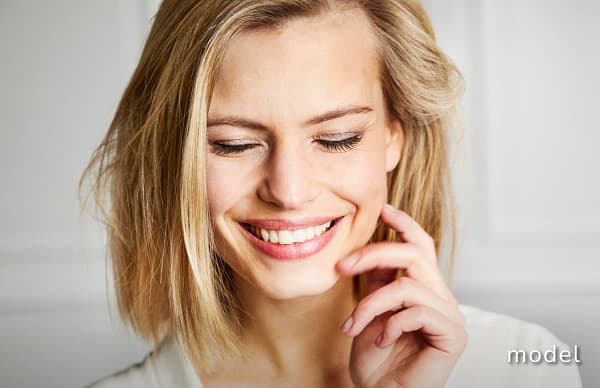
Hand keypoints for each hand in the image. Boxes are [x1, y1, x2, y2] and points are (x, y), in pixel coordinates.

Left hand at [336, 204, 466, 387]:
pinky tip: (381, 340)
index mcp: (423, 288)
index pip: (420, 245)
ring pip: (408, 285)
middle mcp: (441, 297)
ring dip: (370, 304)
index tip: (382, 209)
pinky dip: (389, 324)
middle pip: (416, 253)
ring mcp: (450, 316)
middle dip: (374, 253)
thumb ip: (378, 282)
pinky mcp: (453, 335)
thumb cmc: (376, 361)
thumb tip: (370, 248)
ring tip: (352, 325)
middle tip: (341, 267)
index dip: (403, 224)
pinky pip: (416, 311)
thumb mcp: (370, 312)